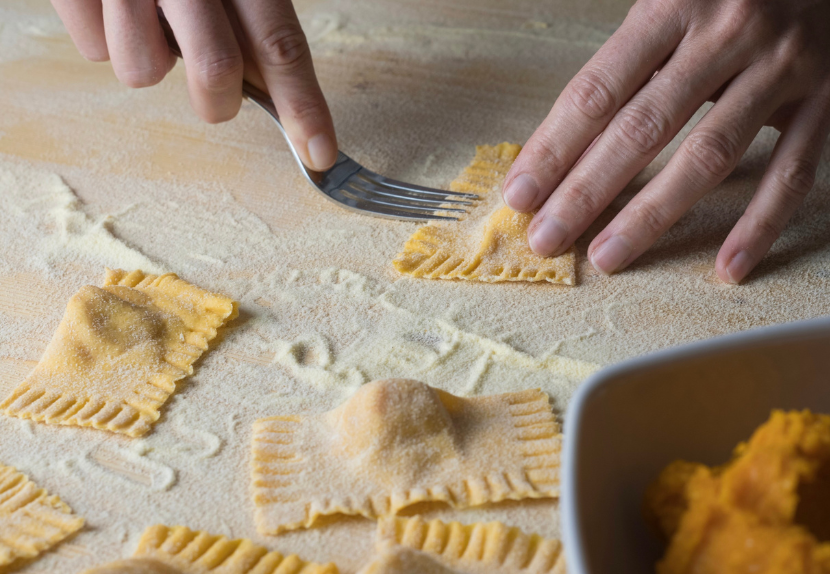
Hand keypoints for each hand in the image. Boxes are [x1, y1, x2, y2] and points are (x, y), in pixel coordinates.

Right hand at [52, 0, 337, 170]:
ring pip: (142, 72)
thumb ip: (253, 24)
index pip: (280, 43)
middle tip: (214, 91)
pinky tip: (113, 3)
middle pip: (215, 70)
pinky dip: (105, 35)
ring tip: (149, 15)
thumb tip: (276, 93)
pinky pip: (94, 50)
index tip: (319, 153)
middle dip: (218, 101)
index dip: (303, 105)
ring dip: (151, 58)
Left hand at [502, 0, 829, 283]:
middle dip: (586, 191)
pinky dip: (760, 224)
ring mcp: (782, 66)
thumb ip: (626, 62)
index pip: (598, 92)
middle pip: (642, 128)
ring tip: (607, 257)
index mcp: (673, 3)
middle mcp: (727, 33)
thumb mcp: (671, 0)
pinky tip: (728, 267)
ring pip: (708, 155)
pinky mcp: (826, 97)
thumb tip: (560, 141)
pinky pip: (792, 171)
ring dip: (652, 215)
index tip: (521, 195)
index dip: (554, 148)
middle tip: (547, 237)